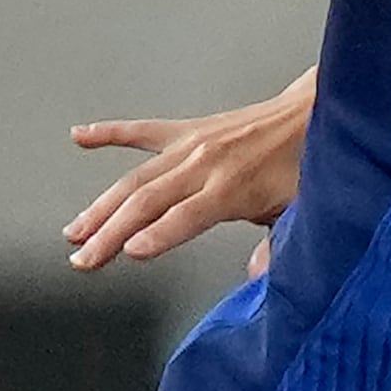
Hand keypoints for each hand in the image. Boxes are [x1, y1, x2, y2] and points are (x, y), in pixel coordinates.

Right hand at [67, 72, 314, 276]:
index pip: (186, 216)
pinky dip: (109, 133)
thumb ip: (277, 249)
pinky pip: (142, 131)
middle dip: (110, 232)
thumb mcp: (300, 216)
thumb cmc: (308, 167)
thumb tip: (258, 277)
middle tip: (84, 258)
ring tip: (75, 231)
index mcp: (234, 187)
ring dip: (101, 205)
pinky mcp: (189, 130)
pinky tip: (80, 136)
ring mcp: (193, 144)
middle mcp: (206, 163)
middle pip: (148, 201)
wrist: (315, 113)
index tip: (128, 253)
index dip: (157, 236)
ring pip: (136, 176)